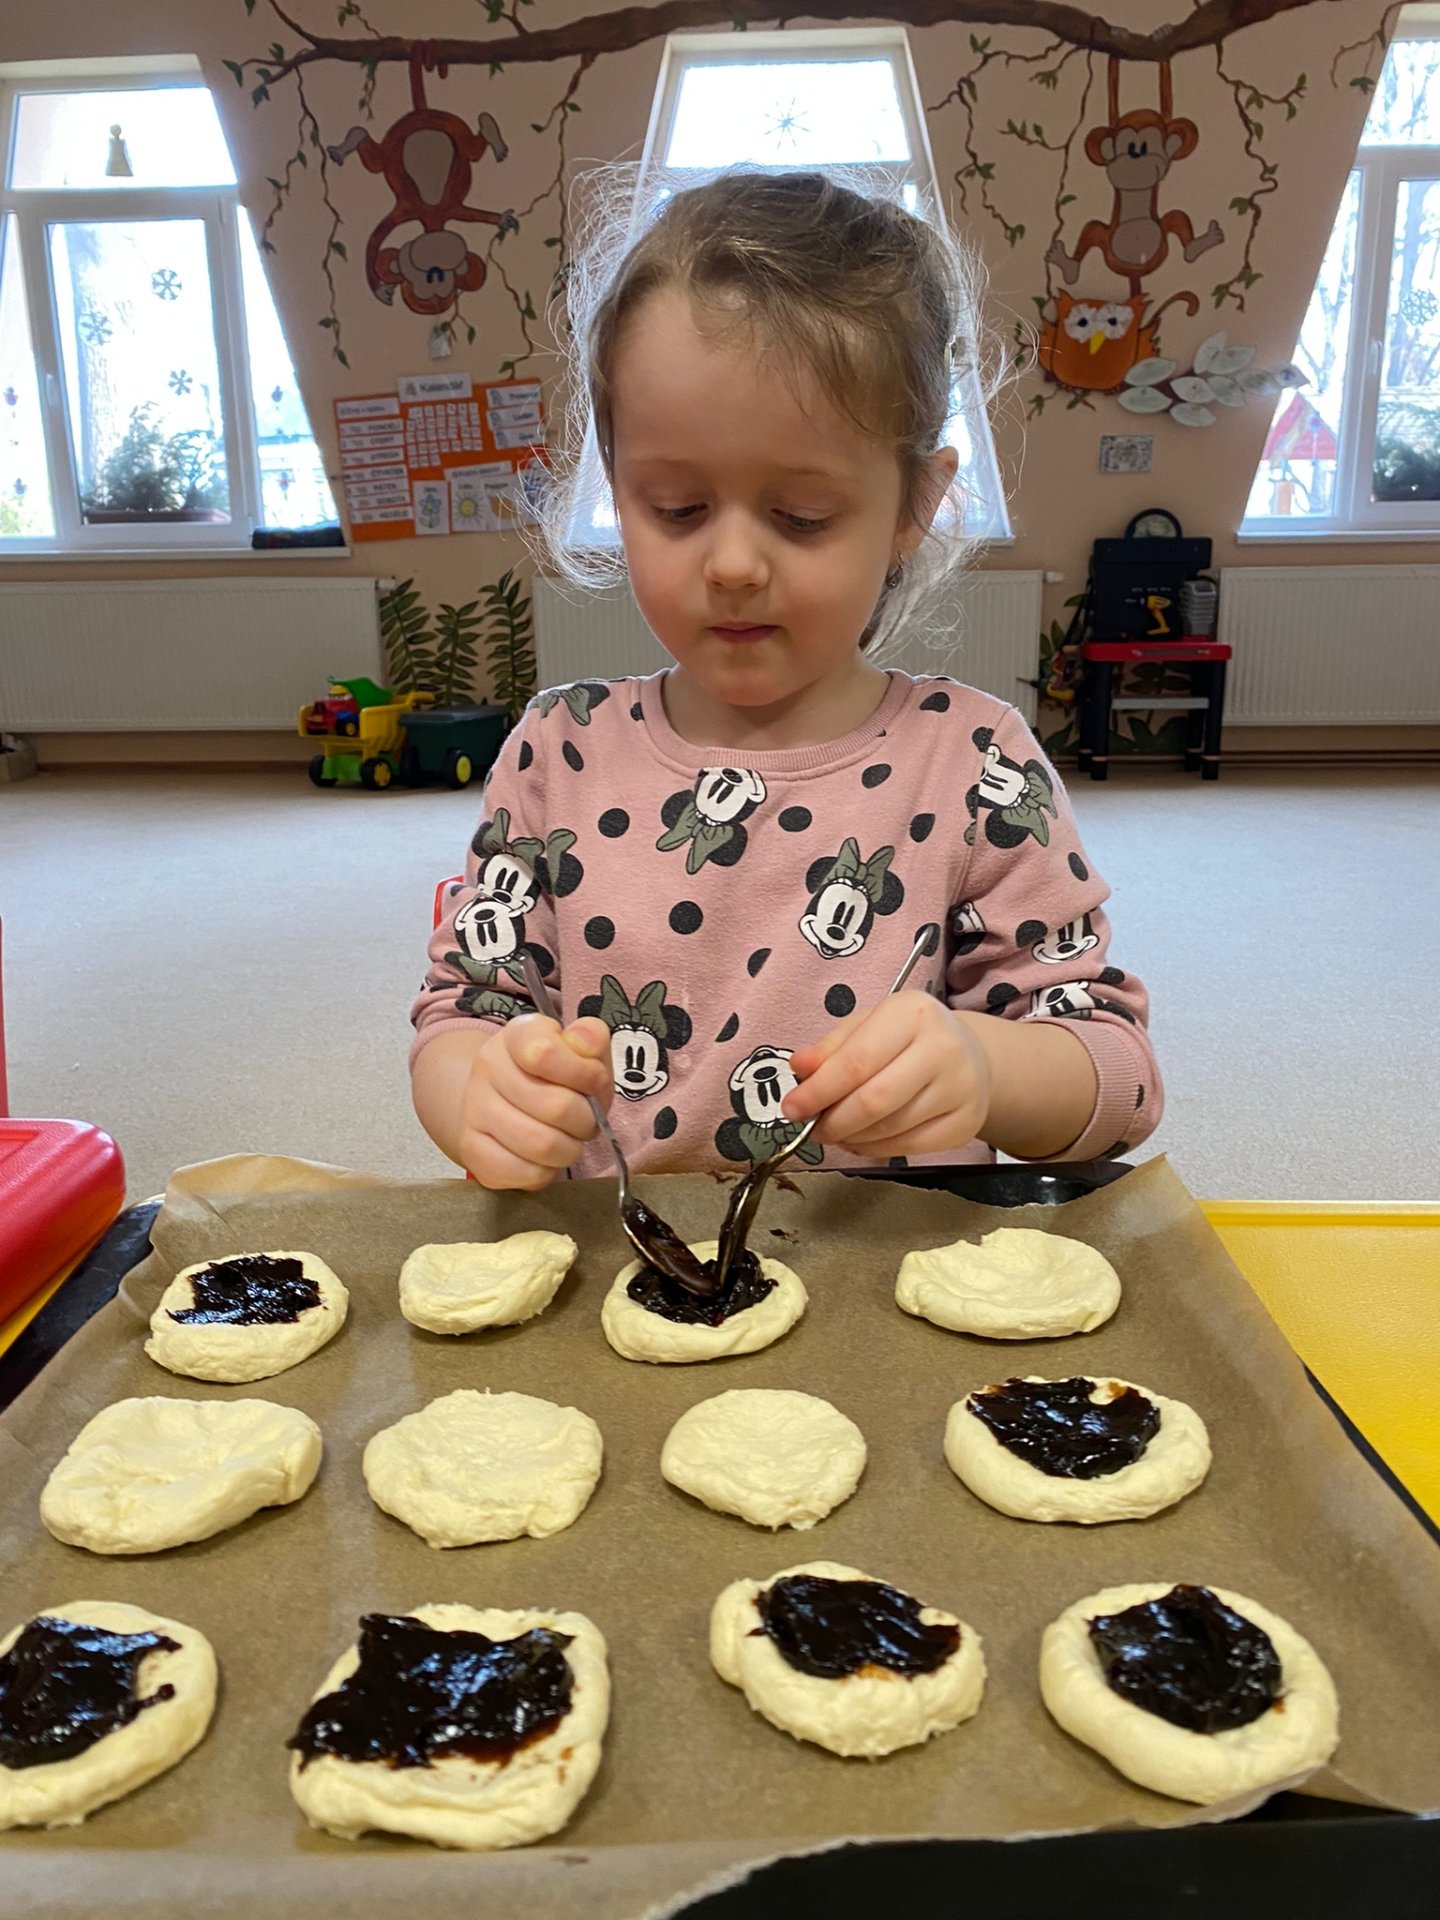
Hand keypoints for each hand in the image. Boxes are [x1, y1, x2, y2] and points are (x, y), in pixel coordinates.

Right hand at [460, 1014, 612, 1189]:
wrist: (503, 1099)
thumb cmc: (554, 1076)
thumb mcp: (580, 1050)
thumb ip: (592, 1040)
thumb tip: (587, 1045)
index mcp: (517, 1035)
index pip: (546, 1054)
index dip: (585, 1075)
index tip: (594, 1082)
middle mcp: (487, 1067)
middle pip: (556, 1107)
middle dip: (586, 1120)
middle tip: (586, 1120)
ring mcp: (474, 1109)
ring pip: (542, 1145)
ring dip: (570, 1149)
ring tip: (568, 1139)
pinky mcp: (472, 1149)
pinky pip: (524, 1173)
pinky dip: (547, 1171)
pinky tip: (546, 1157)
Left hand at [781, 994, 991, 1159]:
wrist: (971, 1056)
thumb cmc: (908, 1038)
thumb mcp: (867, 1027)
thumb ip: (831, 1049)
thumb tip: (798, 1069)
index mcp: (912, 1014)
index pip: (857, 1062)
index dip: (819, 1091)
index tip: (791, 1109)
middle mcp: (943, 1048)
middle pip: (875, 1101)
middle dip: (833, 1121)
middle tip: (813, 1129)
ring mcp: (960, 1089)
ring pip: (890, 1128)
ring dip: (851, 1137)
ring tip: (836, 1132)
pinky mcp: (965, 1124)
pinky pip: (908, 1147)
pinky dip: (875, 1149)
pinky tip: (861, 1140)